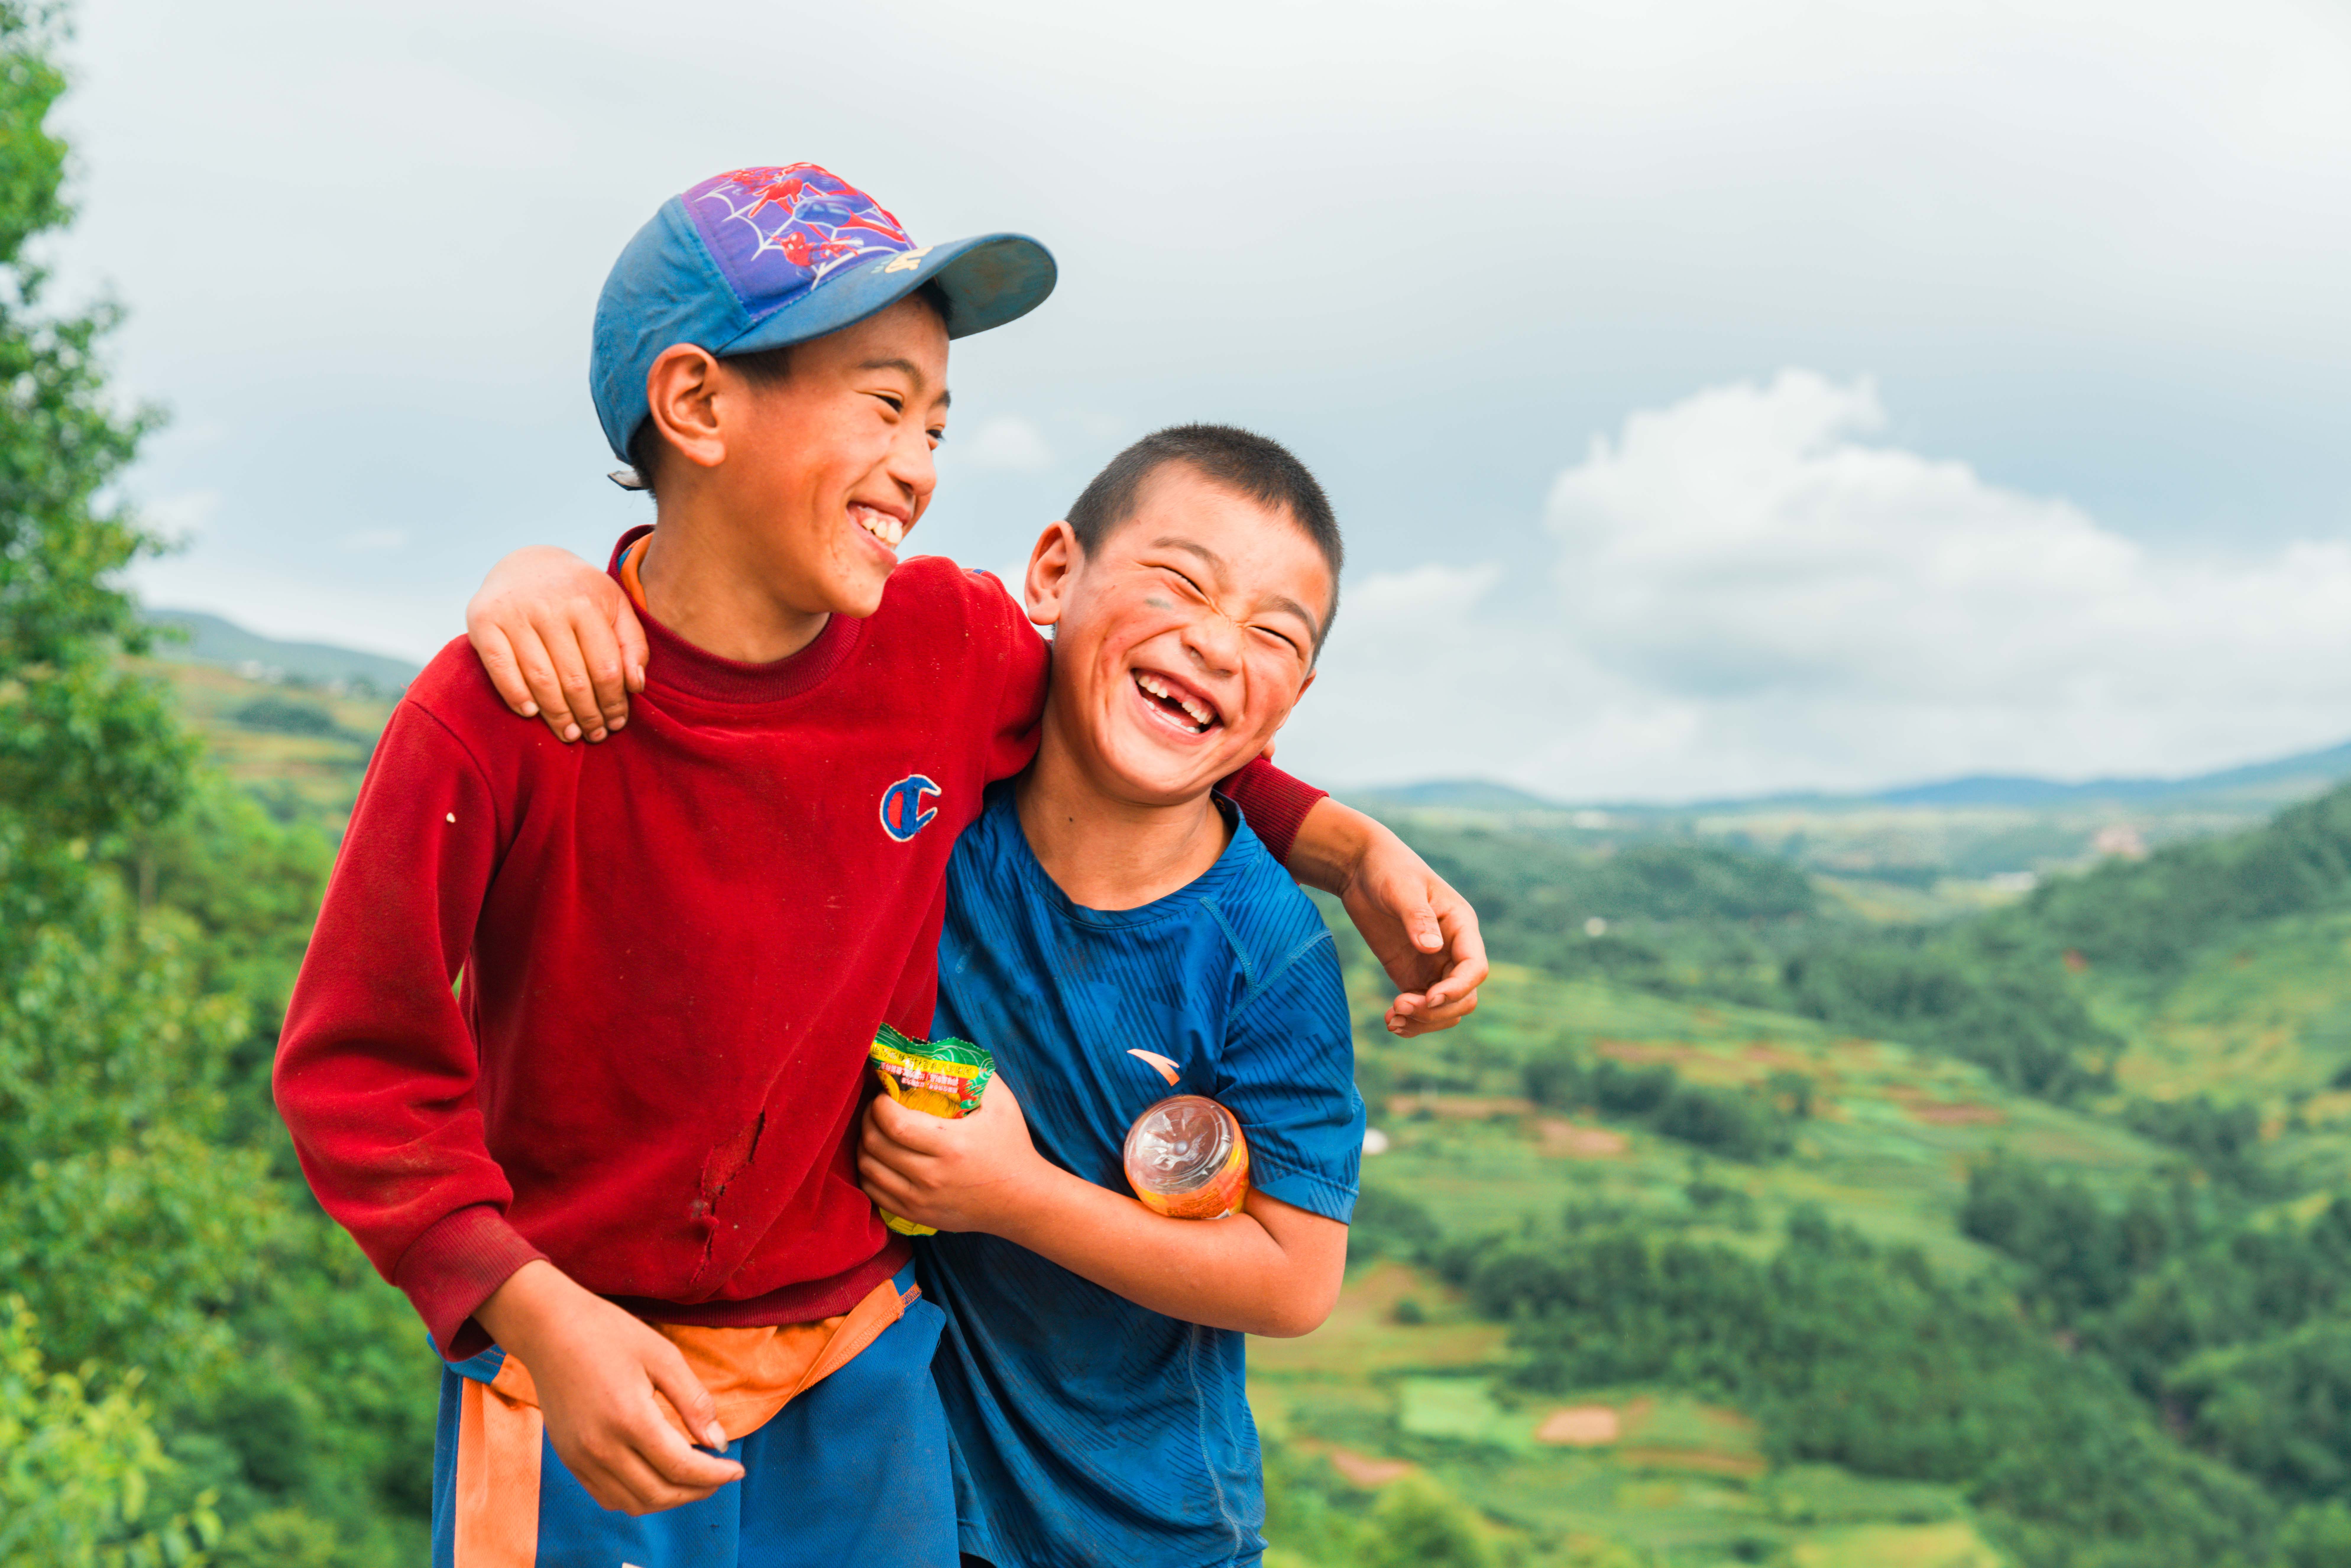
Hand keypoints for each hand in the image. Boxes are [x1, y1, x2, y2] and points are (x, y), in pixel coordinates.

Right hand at [466, 546, 648, 742]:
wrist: (528, 563)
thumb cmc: (578, 593)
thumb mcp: (615, 606)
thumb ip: (632, 643)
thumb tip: (636, 686)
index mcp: (585, 603)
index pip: (606, 668)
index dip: (614, 702)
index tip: (618, 722)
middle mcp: (548, 607)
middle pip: (574, 679)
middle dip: (588, 715)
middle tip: (595, 735)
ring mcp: (514, 614)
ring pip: (540, 679)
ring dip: (557, 715)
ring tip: (570, 734)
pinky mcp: (483, 621)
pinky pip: (500, 669)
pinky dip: (516, 696)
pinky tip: (532, 713)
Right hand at [472, 1261, 741, 1513]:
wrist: (549, 1329)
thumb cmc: (609, 1334)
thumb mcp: (662, 1356)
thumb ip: (694, 1401)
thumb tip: (719, 1442)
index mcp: (628, 1419)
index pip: (681, 1467)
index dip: (714, 1475)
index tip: (738, 1470)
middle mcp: (600, 1447)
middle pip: (659, 1493)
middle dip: (697, 1491)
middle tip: (720, 1476)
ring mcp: (580, 1457)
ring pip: (633, 1502)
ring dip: (669, 1499)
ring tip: (694, 1481)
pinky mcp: (569, 1459)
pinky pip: (607, 1496)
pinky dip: (638, 1497)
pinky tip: (657, 1478)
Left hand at [858, 1075, 1052, 1234]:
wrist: (1023, 1200)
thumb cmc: (1011, 1146)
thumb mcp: (1002, 1104)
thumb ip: (975, 1074)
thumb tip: (940, 1054)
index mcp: (951, 1145)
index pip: (894, 1123)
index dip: (879, 1105)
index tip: (885, 1094)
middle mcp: (932, 1176)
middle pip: (875, 1145)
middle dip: (867, 1120)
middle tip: (876, 1108)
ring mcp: (921, 1200)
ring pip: (868, 1170)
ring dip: (864, 1145)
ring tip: (875, 1131)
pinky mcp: (917, 1216)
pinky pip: (874, 1194)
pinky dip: (869, 1173)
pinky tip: (879, 1158)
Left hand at [1340, 821, 1486, 1036]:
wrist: (1361, 868)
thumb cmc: (1387, 868)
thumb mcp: (1401, 888)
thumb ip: (1417, 917)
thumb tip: (1432, 948)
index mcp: (1461, 926)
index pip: (1475, 968)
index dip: (1457, 988)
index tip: (1428, 998)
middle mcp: (1453, 950)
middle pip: (1464, 996)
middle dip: (1436, 1010)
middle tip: (1398, 1007)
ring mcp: (1434, 965)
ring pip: (1446, 1009)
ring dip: (1424, 1022)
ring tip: (1392, 1020)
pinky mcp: (1412, 975)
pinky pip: (1423, 1008)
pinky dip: (1412, 1021)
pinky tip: (1390, 1022)